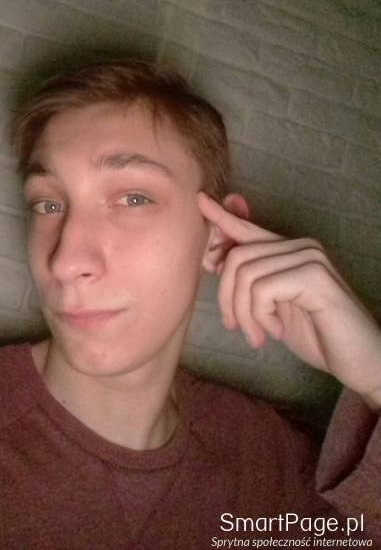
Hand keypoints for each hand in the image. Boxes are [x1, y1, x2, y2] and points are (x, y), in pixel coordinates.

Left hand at [198, 191, 380, 407]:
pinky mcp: (315, 276)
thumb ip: (247, 281)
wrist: (359, 360)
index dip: (221, 217)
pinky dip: (261, 317)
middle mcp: (300, 246)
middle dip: (227, 298)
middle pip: (236, 258)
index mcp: (289, 251)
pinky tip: (276, 331)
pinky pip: (262, 290)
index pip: (248, 229)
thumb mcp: (271, 307)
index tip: (200, 200)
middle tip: (237, 327)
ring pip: (245, 274)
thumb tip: (211, 258)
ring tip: (259, 335)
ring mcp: (310, 258)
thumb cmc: (315, 334)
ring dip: (244, 313)